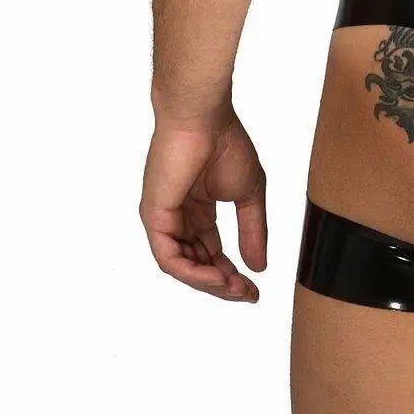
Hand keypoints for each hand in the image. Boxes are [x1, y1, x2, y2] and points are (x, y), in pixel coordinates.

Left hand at [140, 109, 267, 302]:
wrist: (203, 118)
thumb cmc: (225, 143)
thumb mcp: (249, 193)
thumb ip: (252, 230)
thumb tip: (259, 267)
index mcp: (198, 209)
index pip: (211, 252)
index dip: (232, 273)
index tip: (254, 289)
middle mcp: (179, 218)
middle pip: (197, 263)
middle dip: (222, 283)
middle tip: (246, 295)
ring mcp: (164, 219)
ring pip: (183, 266)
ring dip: (209, 282)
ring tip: (233, 287)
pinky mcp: (154, 217)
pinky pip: (169, 257)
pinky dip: (192, 272)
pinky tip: (216, 276)